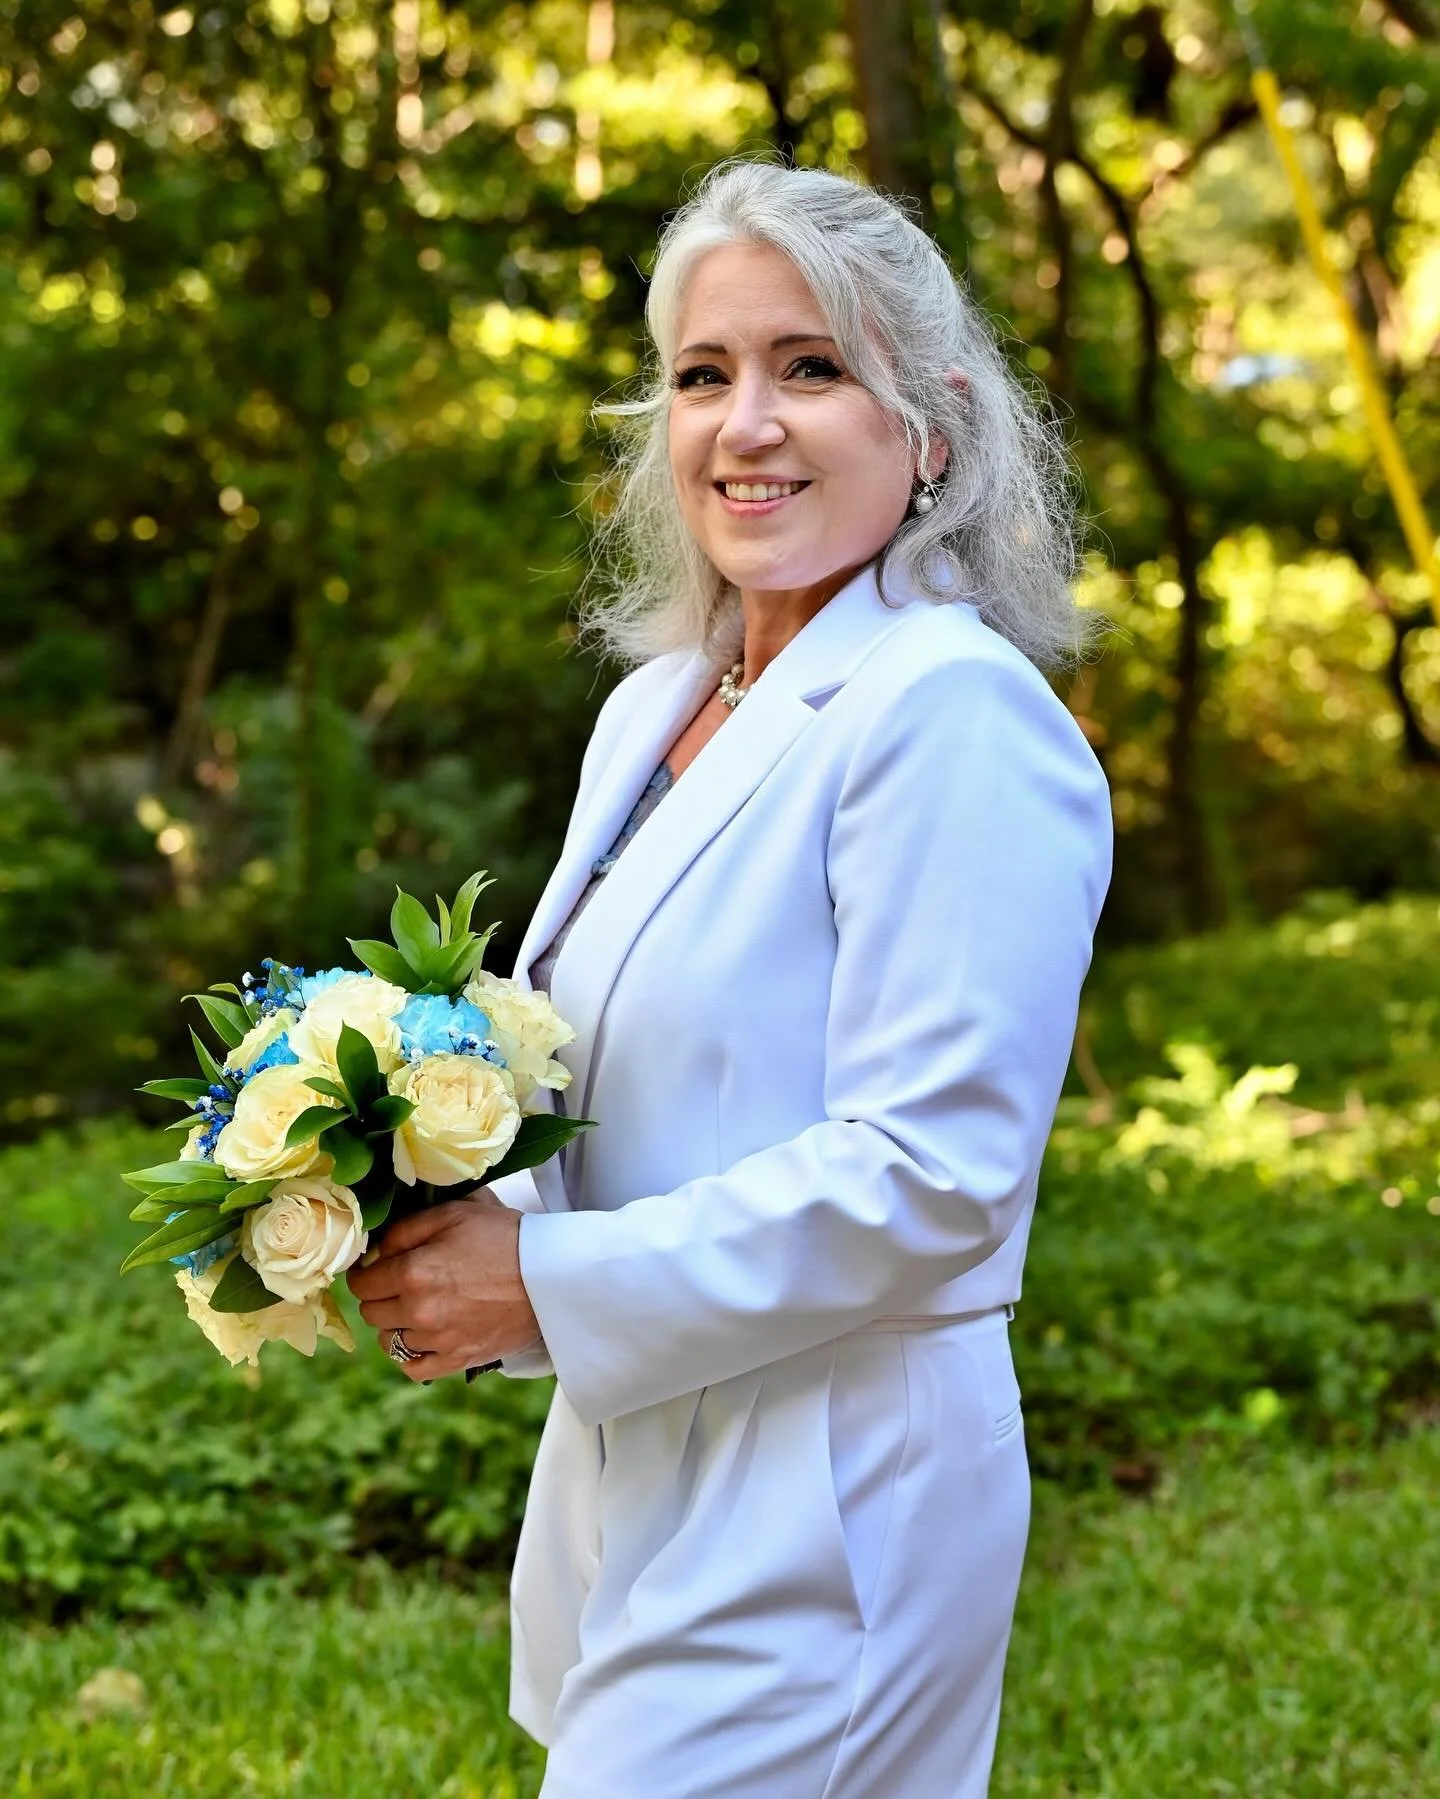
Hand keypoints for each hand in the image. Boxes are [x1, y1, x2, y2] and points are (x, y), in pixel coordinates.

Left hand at [345, 1192, 542, 1381]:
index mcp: (413, 1272)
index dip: (367, 1272)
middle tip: (402, 1283)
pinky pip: (413, 1368)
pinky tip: (424, 1336)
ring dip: (397, 1323)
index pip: (360, 1284)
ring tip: (420, 1306)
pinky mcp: (457, 1360)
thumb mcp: (453, 1213)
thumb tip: (373, 1252)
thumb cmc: (503, 1237)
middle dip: (380, 1296)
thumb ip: (404, 1230)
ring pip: (389, 1339)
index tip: (379, 1267)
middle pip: (371, 1313)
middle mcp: (419, 1311)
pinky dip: (411, 1354)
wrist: (550, 1274)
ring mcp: (438, 1340)